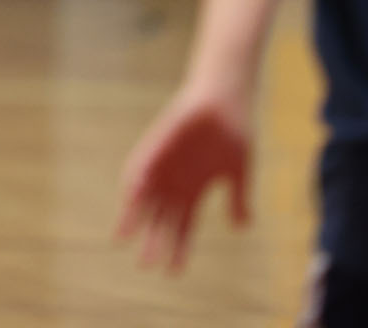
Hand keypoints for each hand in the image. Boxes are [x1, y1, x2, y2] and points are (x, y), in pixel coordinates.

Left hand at [116, 82, 251, 272]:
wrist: (227, 95)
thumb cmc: (233, 132)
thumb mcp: (239, 171)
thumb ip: (238, 199)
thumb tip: (242, 227)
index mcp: (195, 189)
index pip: (184, 225)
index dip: (180, 248)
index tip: (174, 271)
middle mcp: (176, 179)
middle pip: (162, 217)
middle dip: (155, 240)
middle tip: (146, 265)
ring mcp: (166, 161)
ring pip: (146, 194)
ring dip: (136, 214)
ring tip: (125, 235)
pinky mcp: (160, 140)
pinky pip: (144, 160)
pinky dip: (138, 177)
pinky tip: (132, 193)